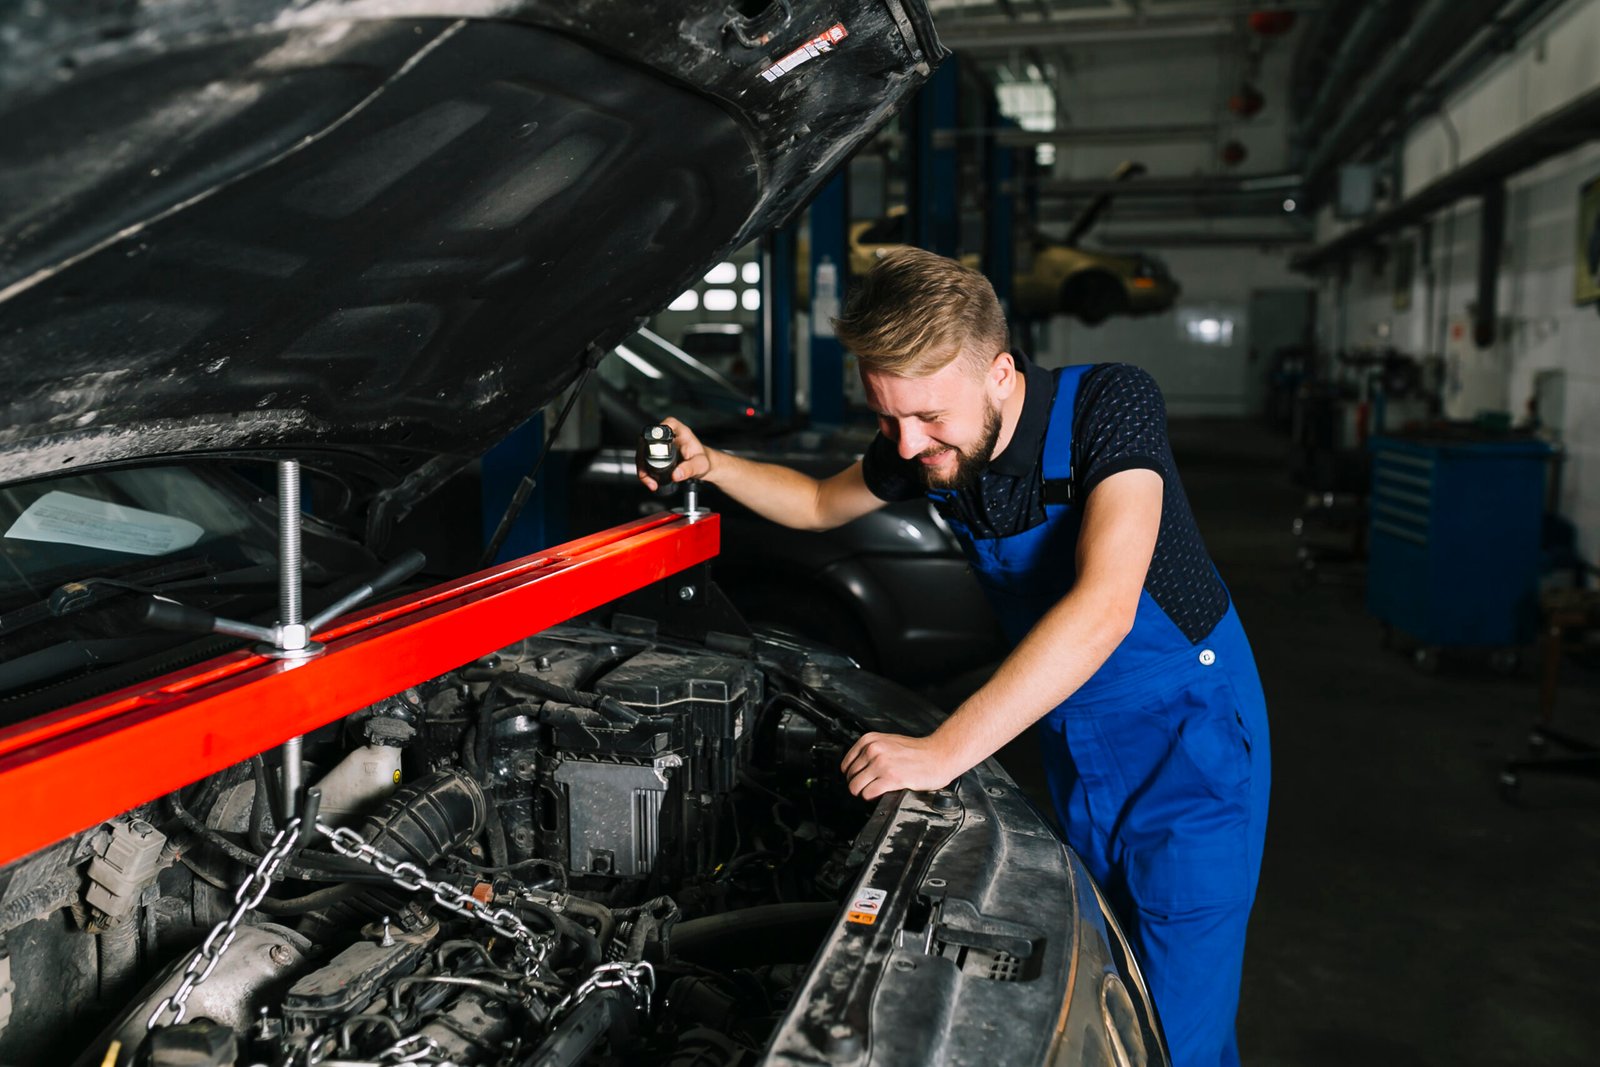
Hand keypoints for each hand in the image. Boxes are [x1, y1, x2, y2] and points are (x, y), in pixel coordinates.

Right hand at [637, 416, 715, 491]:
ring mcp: (660, 442)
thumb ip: (690, 469)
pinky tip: (650, 481)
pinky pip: (644, 459)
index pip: (660, 429)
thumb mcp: (700, 465)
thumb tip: (676, 474)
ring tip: (651, 482)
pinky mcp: (656, 451)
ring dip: (642, 468)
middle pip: (645, 441)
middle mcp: (666, 433)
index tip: (654, 456)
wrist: (704, 465)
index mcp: (678, 430)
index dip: (653, 442)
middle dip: (643, 460)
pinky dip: (644, 471)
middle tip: (647, 476)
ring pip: (642, 452)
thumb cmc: (703, 460)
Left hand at [840, 731, 959, 800]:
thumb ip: (871, 751)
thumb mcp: (888, 742)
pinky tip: (882, 793)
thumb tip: (856, 768)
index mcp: (870, 740)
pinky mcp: (891, 778)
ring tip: (877, 790)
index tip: (862, 779)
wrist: (938, 755)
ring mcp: (881, 764)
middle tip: (871, 786)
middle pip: (850, 777)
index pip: (846, 764)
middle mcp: (873, 750)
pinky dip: (872, 797)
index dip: (853, 775)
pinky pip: (868, 794)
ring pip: (855, 787)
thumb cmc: (917, 751)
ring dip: (864, 793)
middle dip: (859, 785)